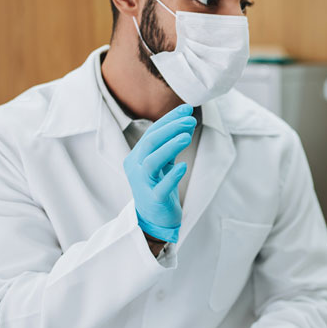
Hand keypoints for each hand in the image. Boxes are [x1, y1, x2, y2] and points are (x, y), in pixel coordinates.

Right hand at [122, 104, 195, 242]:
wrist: (154, 218)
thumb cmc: (159, 186)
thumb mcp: (164, 162)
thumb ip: (172, 143)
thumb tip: (187, 119)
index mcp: (137, 156)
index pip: (152, 132)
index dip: (170, 119)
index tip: (187, 108)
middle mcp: (136, 168)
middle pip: (150, 142)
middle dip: (171, 128)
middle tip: (190, 120)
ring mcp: (143, 184)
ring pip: (152, 161)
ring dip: (170, 147)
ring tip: (187, 137)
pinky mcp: (153, 199)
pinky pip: (161, 186)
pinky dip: (172, 176)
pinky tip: (183, 166)